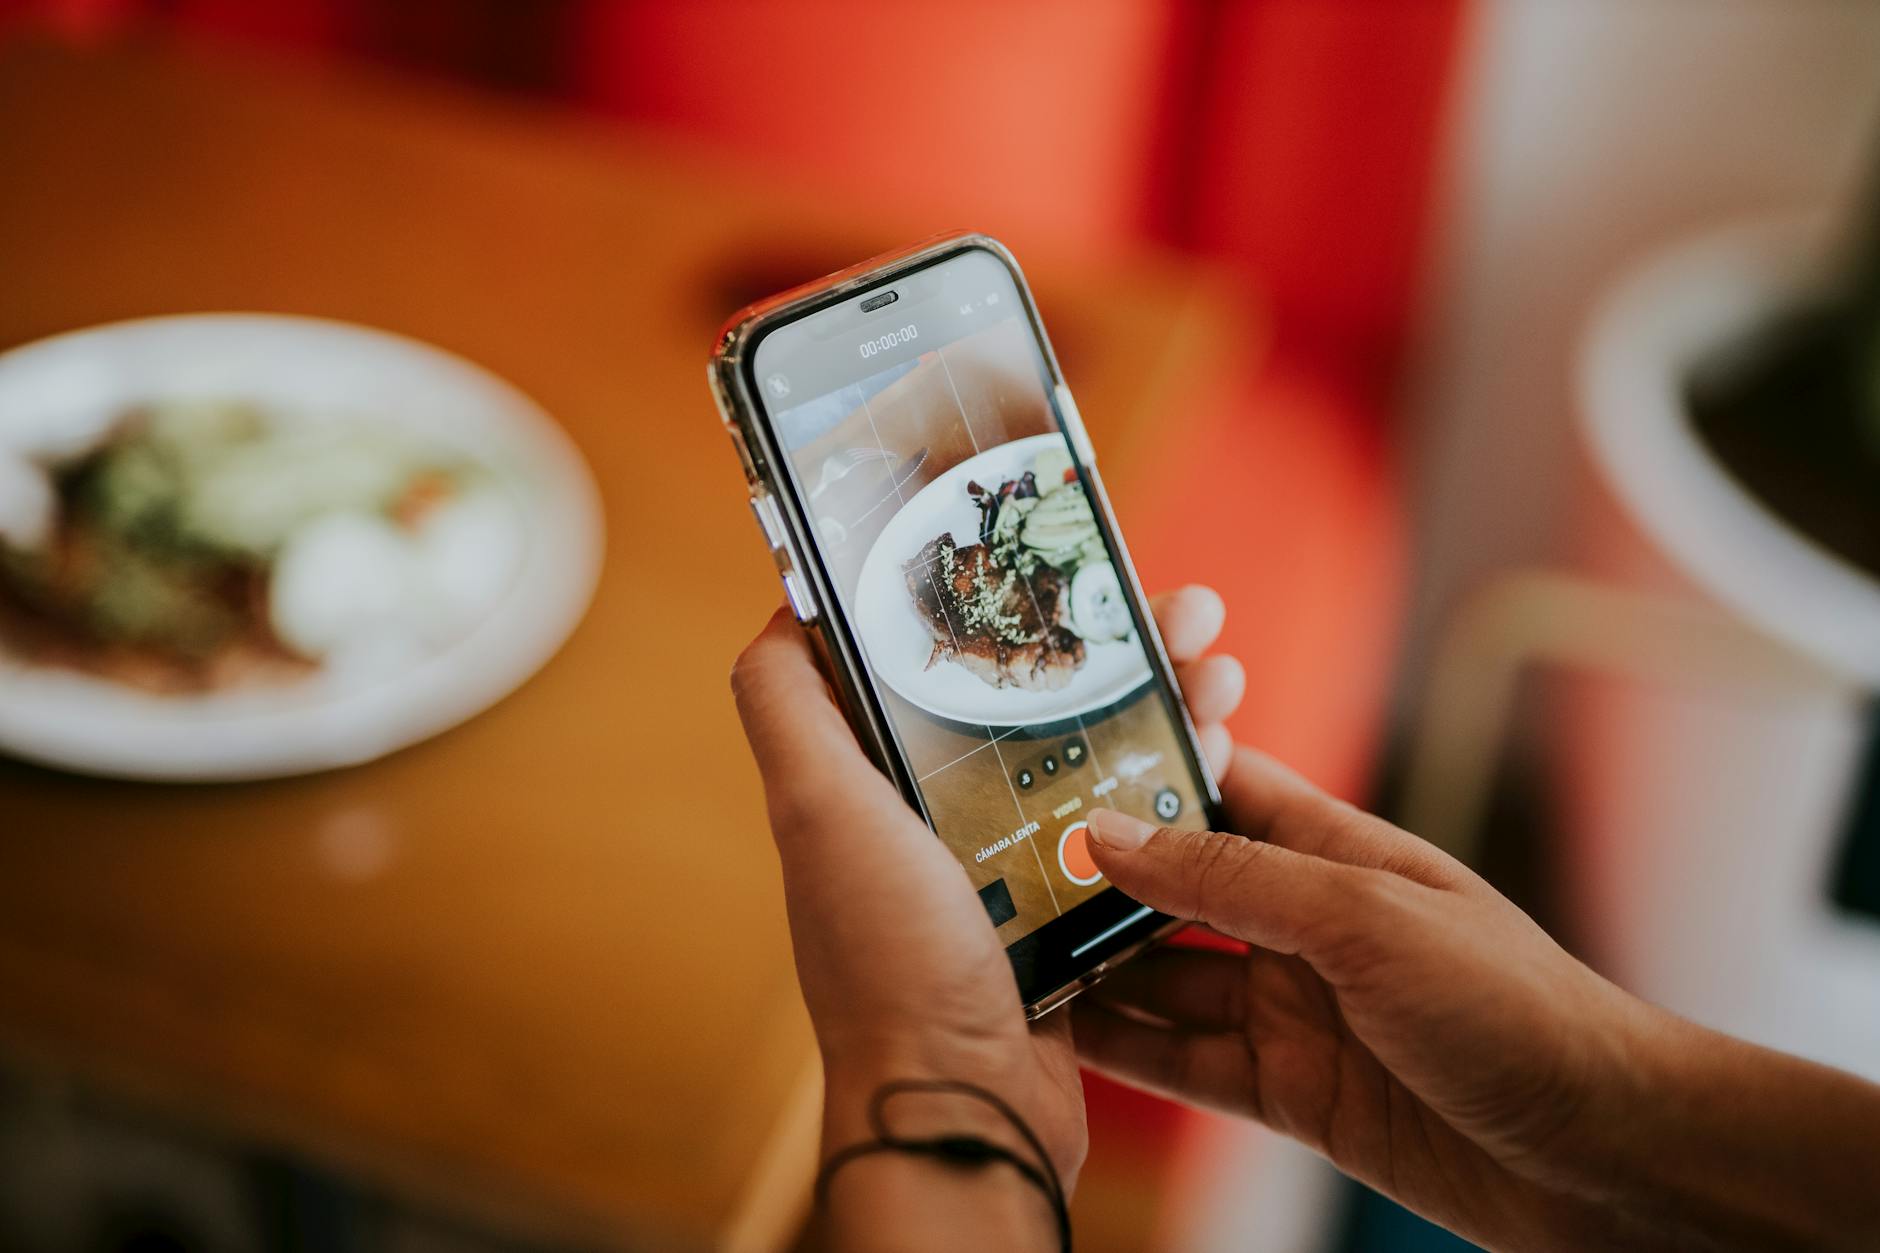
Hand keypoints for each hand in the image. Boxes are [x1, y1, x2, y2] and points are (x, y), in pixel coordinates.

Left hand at [731, 586, 1244, 1193]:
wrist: (968, 1104)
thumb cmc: (889, 961)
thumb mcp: (817, 812)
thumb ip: (787, 706)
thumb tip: (785, 606)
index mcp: (878, 784)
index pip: (943, 663)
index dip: (1000, 606)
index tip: (1062, 562)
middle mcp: (940, 820)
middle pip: (1035, 699)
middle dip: (1111, 644)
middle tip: (1183, 609)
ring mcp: (1010, 869)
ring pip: (1095, 755)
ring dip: (1159, 701)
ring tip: (1218, 667)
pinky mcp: (1073, 916)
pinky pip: (1132, 830)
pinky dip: (1176, 785)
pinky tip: (1218, 750)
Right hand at [1072, 753, 1879, 1251]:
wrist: (1604, 1156)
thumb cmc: (1521, 1011)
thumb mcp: (1366, 922)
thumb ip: (1235, 879)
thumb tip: (1117, 833)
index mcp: (1335, 852)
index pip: (1219, 788)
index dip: (1141, 772)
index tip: (1052, 762)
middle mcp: (1306, 925)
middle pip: (1175, 890)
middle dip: (1096, 883)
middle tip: (1001, 875)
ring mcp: (1296, 1011)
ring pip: (1168, 980)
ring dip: (1096, 972)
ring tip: (1008, 959)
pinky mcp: (1294, 1093)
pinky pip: (1189, 1064)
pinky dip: (1127, 1054)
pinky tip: (1064, 1039)